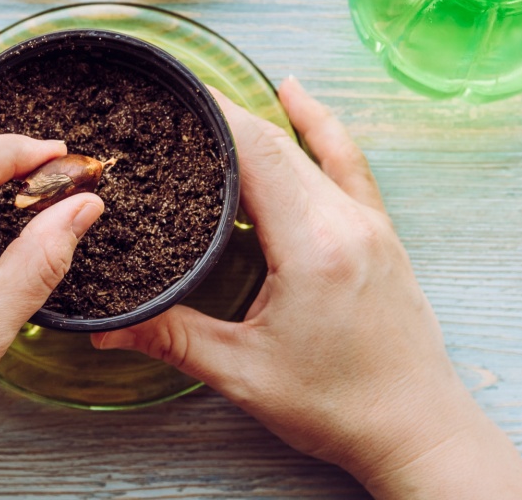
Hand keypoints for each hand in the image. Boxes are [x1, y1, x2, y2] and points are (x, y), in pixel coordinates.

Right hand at [93, 78, 521, 498]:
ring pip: (310, 148)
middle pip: (277, 143)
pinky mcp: (381, 233)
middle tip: (173, 98)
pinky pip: (347, 161)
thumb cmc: (340, 406)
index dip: (212, 114)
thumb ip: (171, 338)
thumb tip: (104, 327)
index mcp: (311, 245)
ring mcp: (369, 222)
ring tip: (216, 96)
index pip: (255, 153)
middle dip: (223, 114)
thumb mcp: (243, 373)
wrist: (418, 430)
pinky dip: (320, 127)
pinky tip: (299, 98)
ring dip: (263, 118)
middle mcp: (345, 221)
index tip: (172, 91)